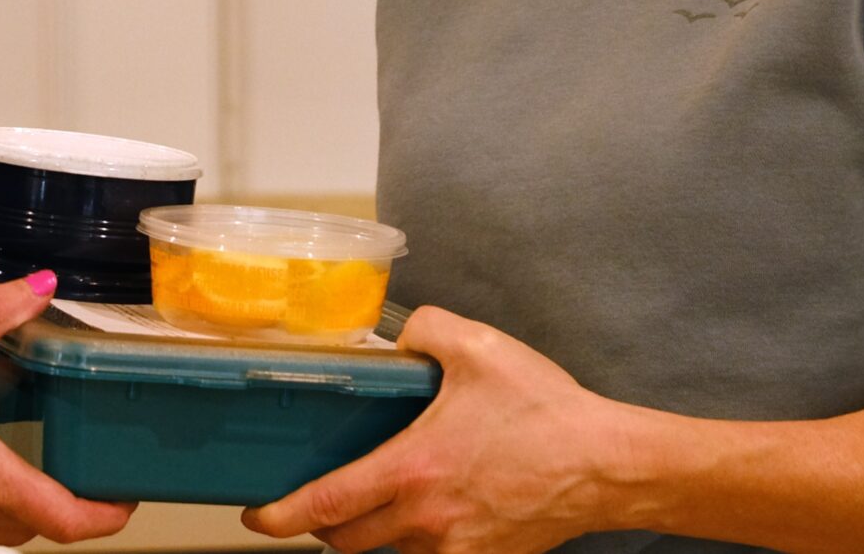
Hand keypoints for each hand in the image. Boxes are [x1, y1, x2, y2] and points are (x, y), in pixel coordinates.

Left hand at [242, 304, 643, 553]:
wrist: (607, 465)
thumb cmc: (546, 411)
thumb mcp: (478, 347)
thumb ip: (425, 330)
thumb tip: (402, 337)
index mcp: (414, 469)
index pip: (328, 503)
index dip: (282, 514)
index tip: (257, 515)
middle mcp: (427, 519)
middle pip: (346, 541)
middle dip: (320, 525)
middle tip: (312, 501)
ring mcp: (456, 547)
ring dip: (370, 533)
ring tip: (371, 500)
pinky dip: (415, 544)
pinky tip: (424, 514)